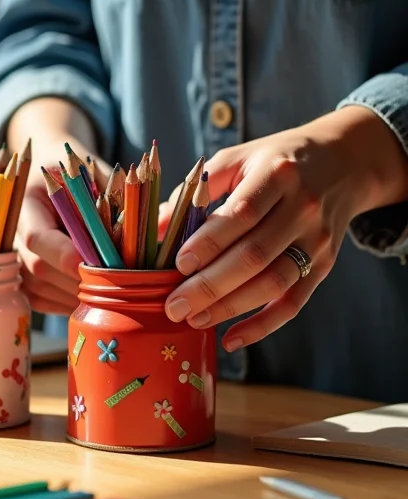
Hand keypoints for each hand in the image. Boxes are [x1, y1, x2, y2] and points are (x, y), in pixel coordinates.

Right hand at [15, 149, 111, 314]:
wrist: (51, 181)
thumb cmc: (77, 176)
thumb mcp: (97, 173)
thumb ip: (124, 195)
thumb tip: (167, 221)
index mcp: (28, 203)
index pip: (38, 237)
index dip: (64, 254)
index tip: (95, 264)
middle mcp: (14, 236)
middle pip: (41, 269)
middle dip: (84, 279)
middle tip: (124, 283)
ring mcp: (17, 262)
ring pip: (45, 290)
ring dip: (83, 294)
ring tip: (119, 289)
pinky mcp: (26, 283)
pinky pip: (47, 302)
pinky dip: (74, 302)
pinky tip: (99, 294)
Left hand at [159, 106, 407, 351]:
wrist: (343, 162)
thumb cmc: (274, 161)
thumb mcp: (236, 160)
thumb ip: (195, 191)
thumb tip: (155, 227)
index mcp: (276, 175)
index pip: (242, 214)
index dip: (209, 242)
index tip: (178, 262)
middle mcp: (302, 209)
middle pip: (255, 255)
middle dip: (210, 285)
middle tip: (174, 305)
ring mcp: (316, 241)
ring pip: (274, 283)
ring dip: (231, 308)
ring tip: (194, 320)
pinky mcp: (324, 266)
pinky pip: (294, 303)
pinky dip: (263, 326)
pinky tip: (231, 339)